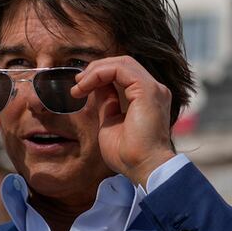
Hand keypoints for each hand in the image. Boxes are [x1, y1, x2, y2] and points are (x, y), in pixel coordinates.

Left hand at [71, 56, 174, 185]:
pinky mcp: (147, 90)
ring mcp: (153, 89)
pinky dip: (100, 73)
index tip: (80, 88)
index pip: (123, 74)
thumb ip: (107, 104)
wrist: (143, 168)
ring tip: (80, 84)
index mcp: (147, 99)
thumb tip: (97, 89)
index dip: (100, 75)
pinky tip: (86, 85)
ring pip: (122, 63)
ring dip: (96, 70)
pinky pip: (120, 69)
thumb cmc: (128, 155)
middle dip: (97, 69)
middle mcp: (154, 90)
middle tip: (77, 83)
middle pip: (123, 64)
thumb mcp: (111, 123)